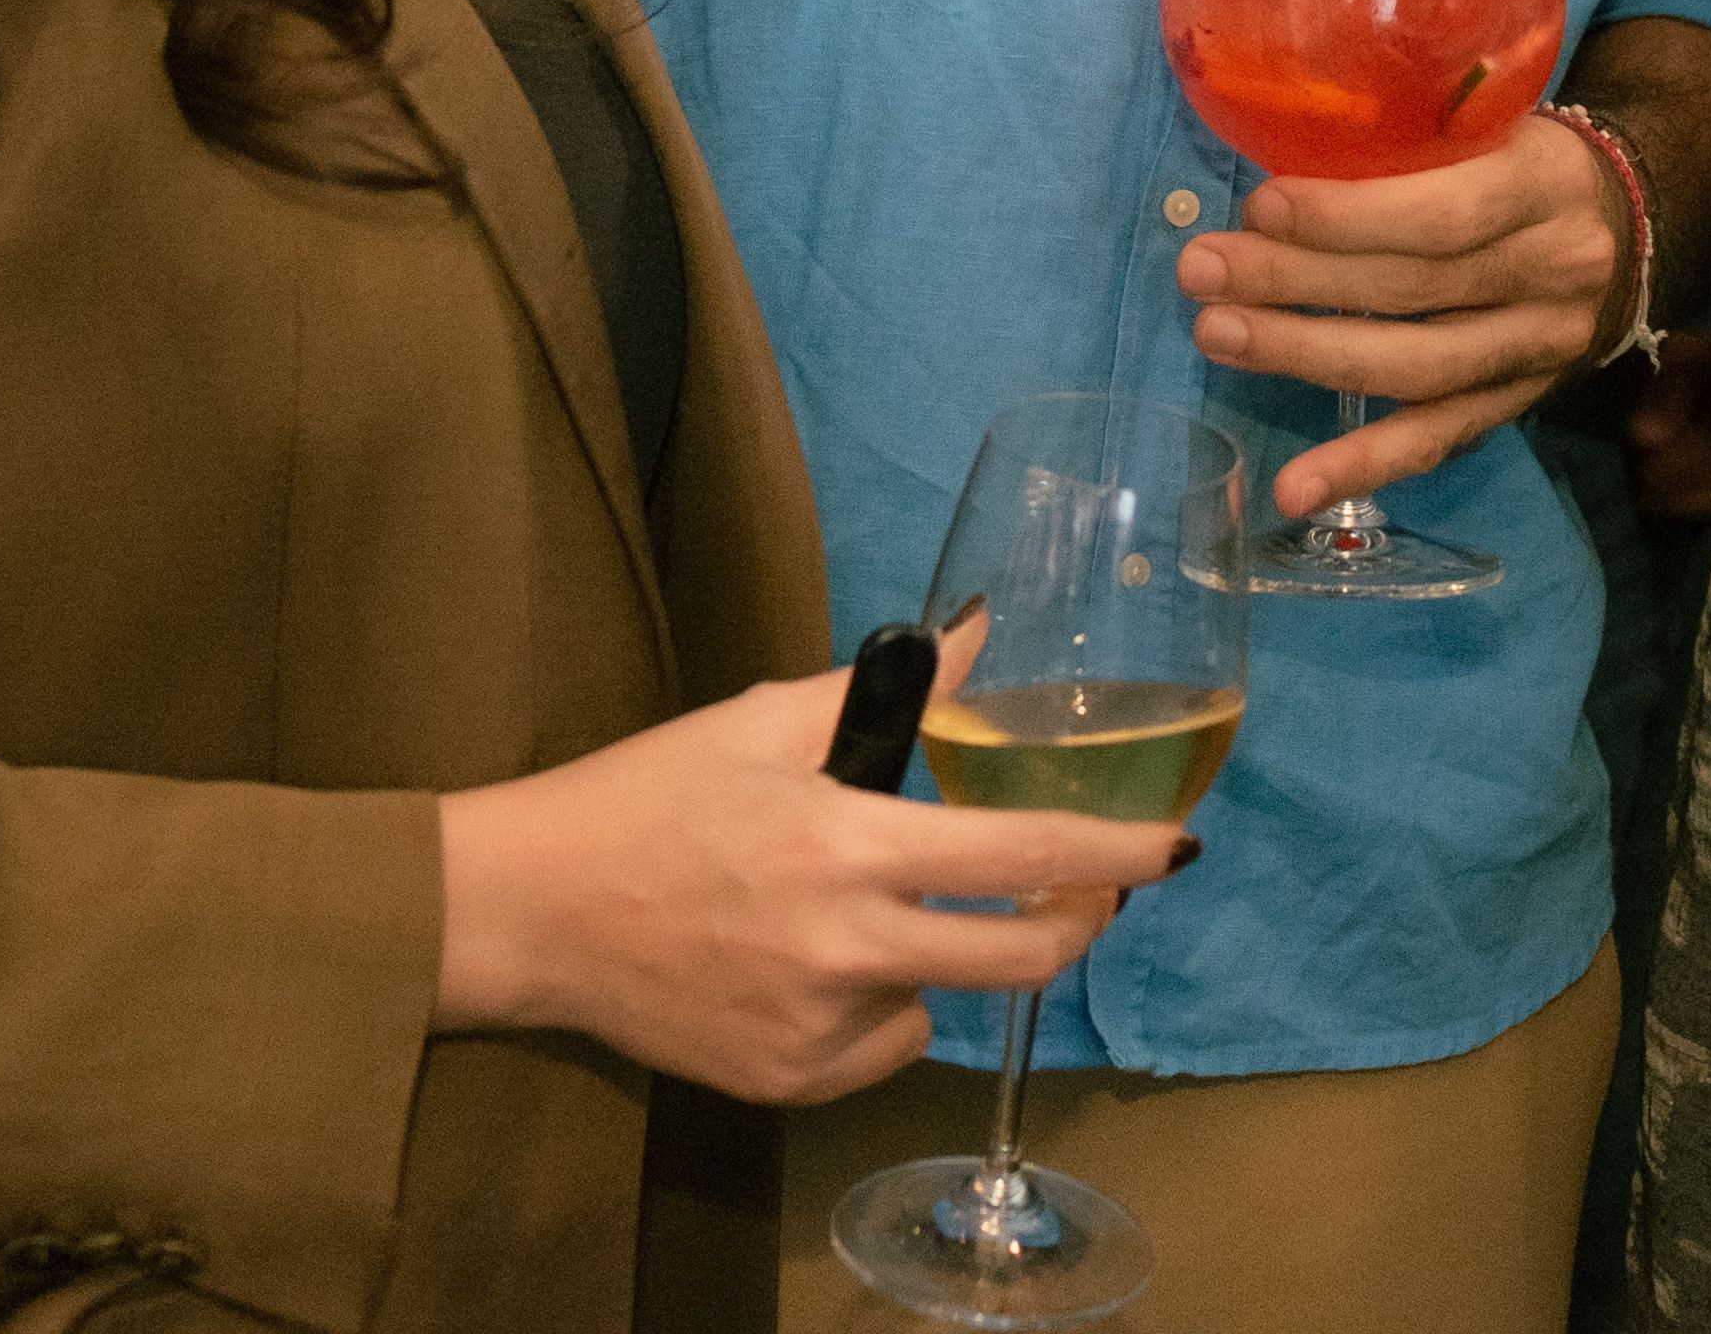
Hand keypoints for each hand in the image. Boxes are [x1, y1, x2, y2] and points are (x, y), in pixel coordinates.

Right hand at [433, 657, 1190, 1105]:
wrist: (531, 913)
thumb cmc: (647, 798)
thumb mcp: (762, 723)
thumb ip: (888, 689)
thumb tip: (982, 631)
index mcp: (848, 845)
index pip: (1020, 854)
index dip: (1116, 854)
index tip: (1179, 847)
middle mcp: (847, 948)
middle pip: (1020, 959)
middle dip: (1074, 922)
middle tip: (1076, 892)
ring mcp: (817, 1028)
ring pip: (940, 999)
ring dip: (940, 954)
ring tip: (864, 906)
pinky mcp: (786, 1080)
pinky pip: (880, 1047)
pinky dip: (876, 1007)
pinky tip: (812, 964)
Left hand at [1174, 118, 1626, 517]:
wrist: (1629, 226)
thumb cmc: (1525, 159)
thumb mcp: (1493, 121)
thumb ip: (1413, 140)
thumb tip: (1273, 154)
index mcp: (1546, 185)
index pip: (1446, 212)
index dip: (1350, 217)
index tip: (1261, 205)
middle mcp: (1554, 273)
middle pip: (1415, 289)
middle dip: (1295, 281)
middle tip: (1201, 269)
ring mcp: (1538, 350)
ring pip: (1416, 368)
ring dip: (1305, 355)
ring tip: (1215, 333)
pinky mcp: (1516, 403)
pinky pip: (1436, 441)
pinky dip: (1362, 467)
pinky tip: (1293, 488)